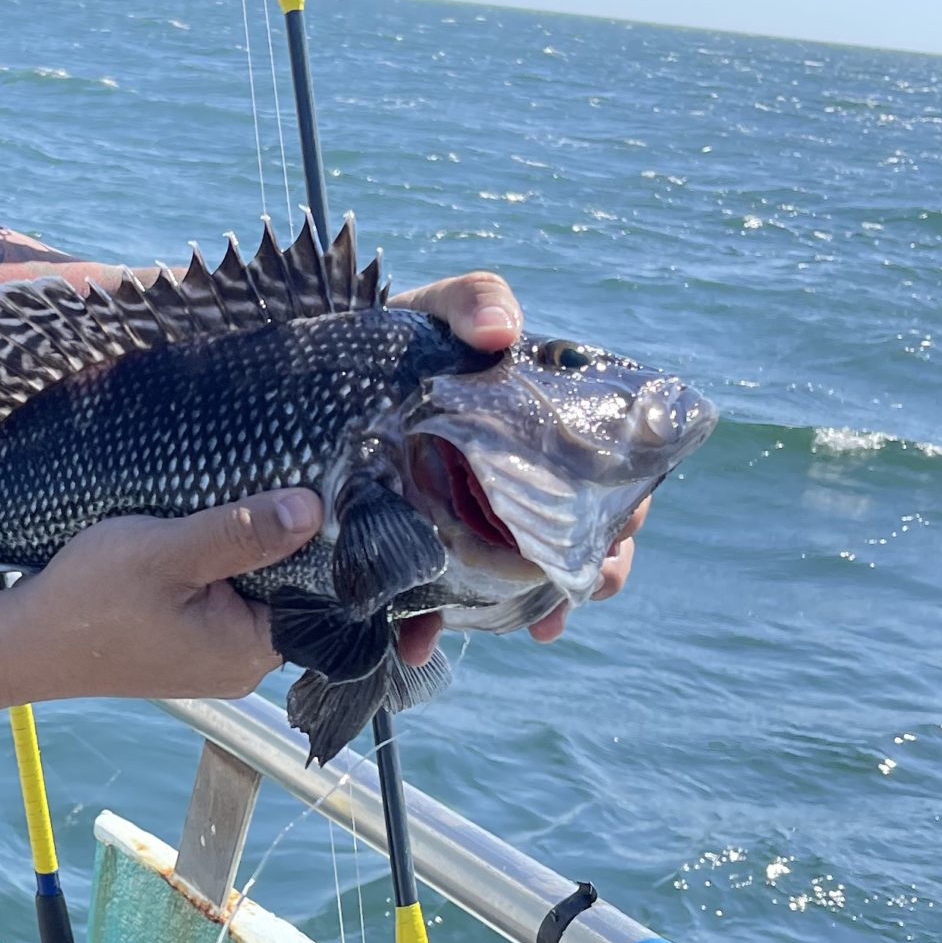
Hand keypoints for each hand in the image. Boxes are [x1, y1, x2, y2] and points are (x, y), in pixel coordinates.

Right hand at [0, 492, 324, 711]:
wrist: (23, 641)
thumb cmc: (90, 600)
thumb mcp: (168, 553)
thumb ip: (242, 532)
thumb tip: (313, 509)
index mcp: (251, 651)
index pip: (321, 594)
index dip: (322, 541)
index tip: (317, 489)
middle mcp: (242, 664)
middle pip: (289, 591)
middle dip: (279, 540)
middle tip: (271, 482)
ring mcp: (213, 658)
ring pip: (254, 592)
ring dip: (244, 550)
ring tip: (233, 501)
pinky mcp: (187, 646)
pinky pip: (222, 600)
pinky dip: (216, 567)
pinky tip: (199, 534)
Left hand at [387, 267, 644, 649]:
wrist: (316, 373)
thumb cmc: (399, 335)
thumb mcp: (440, 307)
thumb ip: (476, 300)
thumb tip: (502, 331)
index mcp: (542, 430)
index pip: (609, 472)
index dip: (625, 505)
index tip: (622, 526)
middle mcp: (514, 482)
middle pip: (576, 534)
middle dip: (590, 569)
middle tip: (584, 588)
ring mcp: (465, 520)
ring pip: (514, 576)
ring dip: (530, 608)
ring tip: (536, 627)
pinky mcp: (412, 547)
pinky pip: (432, 595)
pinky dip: (431, 623)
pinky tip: (421, 642)